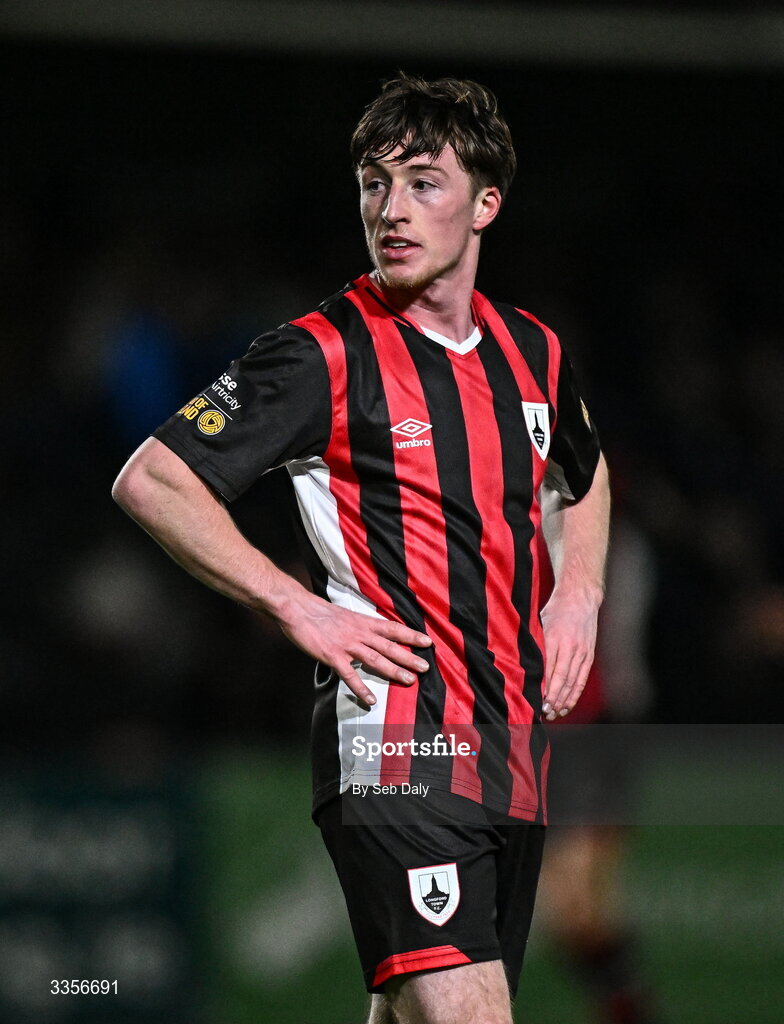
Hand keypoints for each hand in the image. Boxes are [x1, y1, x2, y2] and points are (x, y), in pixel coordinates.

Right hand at [275, 590, 431, 706]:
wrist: (297, 608)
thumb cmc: (319, 611)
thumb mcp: (345, 615)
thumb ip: (359, 625)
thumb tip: (371, 633)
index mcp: (362, 622)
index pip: (392, 628)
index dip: (411, 635)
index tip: (427, 642)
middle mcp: (359, 633)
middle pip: (389, 646)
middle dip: (409, 657)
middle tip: (426, 667)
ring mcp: (346, 645)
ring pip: (376, 659)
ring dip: (394, 670)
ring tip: (410, 680)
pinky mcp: (332, 656)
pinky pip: (349, 675)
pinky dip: (360, 688)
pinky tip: (370, 701)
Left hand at [540, 586, 600, 720]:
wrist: (580, 597)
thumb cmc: (555, 610)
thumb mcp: (540, 624)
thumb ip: (535, 645)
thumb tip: (523, 667)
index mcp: (554, 639)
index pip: (548, 670)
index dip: (543, 689)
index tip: (535, 702)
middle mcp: (570, 648)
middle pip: (561, 680)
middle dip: (553, 700)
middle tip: (544, 714)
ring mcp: (582, 652)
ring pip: (573, 682)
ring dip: (564, 701)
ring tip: (555, 714)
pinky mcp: (589, 655)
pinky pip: (582, 679)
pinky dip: (575, 694)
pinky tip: (568, 704)